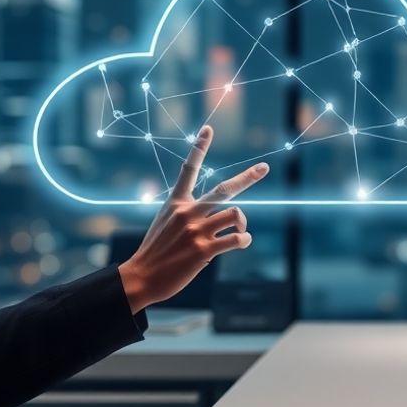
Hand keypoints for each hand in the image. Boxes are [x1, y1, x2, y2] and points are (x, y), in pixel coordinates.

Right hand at [118, 125, 268, 312]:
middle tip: (264, 167)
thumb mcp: (165, 223)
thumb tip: (212, 217)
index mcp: (176, 202)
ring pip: (235, 214)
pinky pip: (236, 239)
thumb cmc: (155, 251)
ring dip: (243, 223)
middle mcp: (188, 212)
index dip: (199, 147)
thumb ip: (187, 214)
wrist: (141, 276)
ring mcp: (196, 231)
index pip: (188, 169)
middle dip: (248, 177)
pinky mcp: (203, 250)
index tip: (208, 129)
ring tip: (240, 231)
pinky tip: (241, 242)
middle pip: (224, 189)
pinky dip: (244, 240)